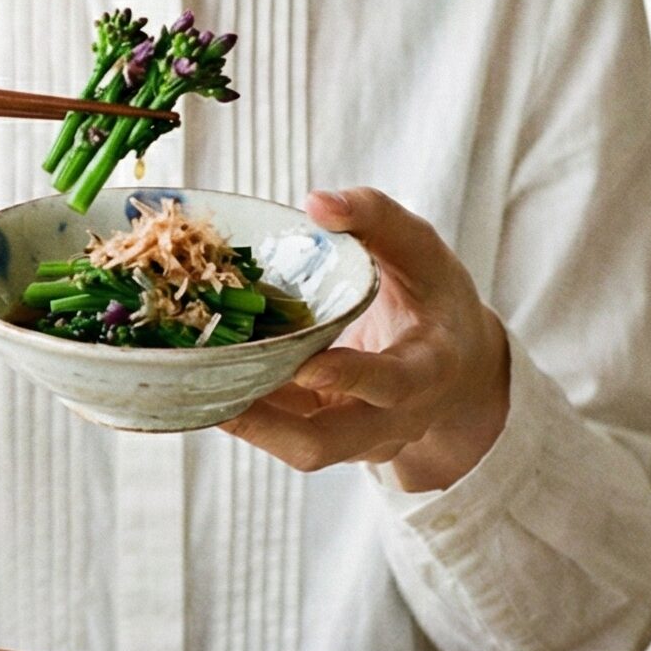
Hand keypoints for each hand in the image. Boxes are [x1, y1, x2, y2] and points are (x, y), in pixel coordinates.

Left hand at [223, 187, 510, 492]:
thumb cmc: (434, 296)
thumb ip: (376, 218)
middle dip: (268, 427)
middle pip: (328, 444)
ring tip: (192, 384)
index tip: (306, 363)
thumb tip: (316, 202)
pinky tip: (206, 377)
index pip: (393, 383)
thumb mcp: (421, 249)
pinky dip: (247, 409)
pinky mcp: (331, 437)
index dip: (350, 378)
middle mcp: (394, 418)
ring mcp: (361, 438)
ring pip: (298, 448)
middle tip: (213, 395)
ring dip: (245, 422)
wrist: (458, 362)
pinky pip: (285, 433)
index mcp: (429, 368)